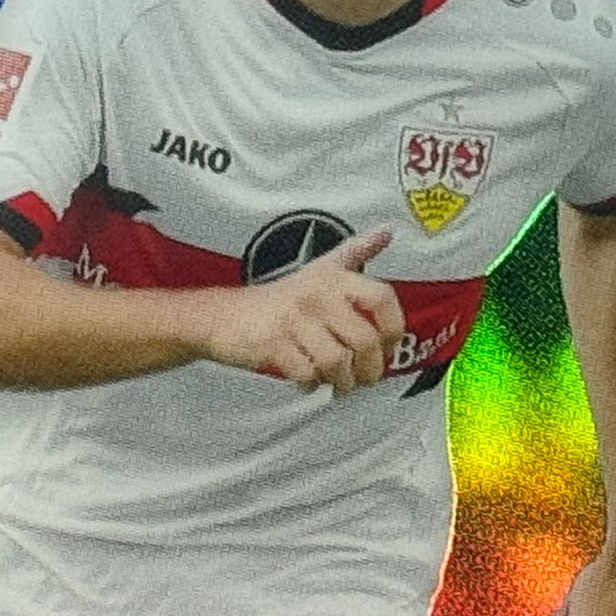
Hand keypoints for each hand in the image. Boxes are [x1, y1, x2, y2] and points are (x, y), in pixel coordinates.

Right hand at [200, 227, 403, 394]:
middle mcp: (316, 295)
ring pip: (338, 362)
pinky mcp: (273, 345)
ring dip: (343, 381)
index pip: (381, 298)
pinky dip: (312, 384)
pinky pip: (307, 373)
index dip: (393, 328)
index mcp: (333, 278)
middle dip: (370, 369)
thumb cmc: (277, 298)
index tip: (388, 346)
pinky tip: (309, 381)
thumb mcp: (319, 268)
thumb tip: (386, 231)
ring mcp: (294, 320)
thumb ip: (355, 252)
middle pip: (364, 340)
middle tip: (365, 377)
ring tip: (339, 383)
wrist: (222, 316)